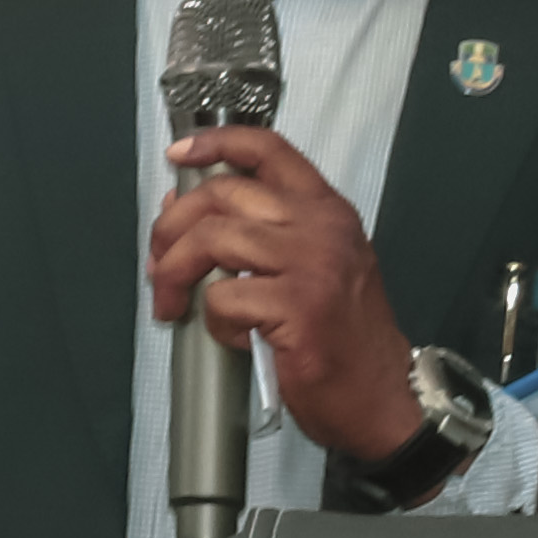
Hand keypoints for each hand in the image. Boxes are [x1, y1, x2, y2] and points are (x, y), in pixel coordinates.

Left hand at [151, 125, 416, 459]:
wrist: (380, 395)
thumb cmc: (340, 337)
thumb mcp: (310, 266)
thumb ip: (257, 231)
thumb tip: (184, 206)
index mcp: (325, 212)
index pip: (269, 151)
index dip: (216, 142)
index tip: (178, 153)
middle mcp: (323, 228)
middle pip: (221, 194)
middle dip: (170, 229)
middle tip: (158, 267)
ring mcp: (314, 264)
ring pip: (211, 240)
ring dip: (175, 274)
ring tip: (173, 304)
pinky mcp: (300, 305)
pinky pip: (222, 297)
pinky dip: (212, 321)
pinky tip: (235, 336)